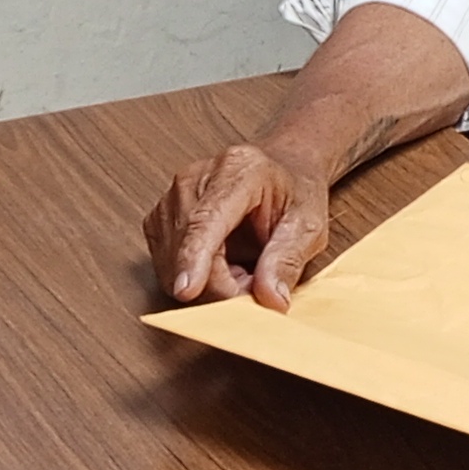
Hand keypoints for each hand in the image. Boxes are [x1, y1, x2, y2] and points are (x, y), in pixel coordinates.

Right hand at [147, 142, 335, 309]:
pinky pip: (165, 266)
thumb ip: (288, 260)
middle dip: (219, 283)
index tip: (188, 290)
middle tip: (255, 283)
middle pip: (186, 248)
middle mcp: (194, 179)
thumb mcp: (308, 226)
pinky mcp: (160, 219)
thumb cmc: (293, 195)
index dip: (194, 258)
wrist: (281, 174)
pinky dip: (193, 280)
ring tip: (241, 269)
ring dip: (206, 285)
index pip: (205, 220)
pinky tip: (220, 267)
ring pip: (172, 263)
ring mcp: (171, 198)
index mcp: (237, 171)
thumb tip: (269, 298)